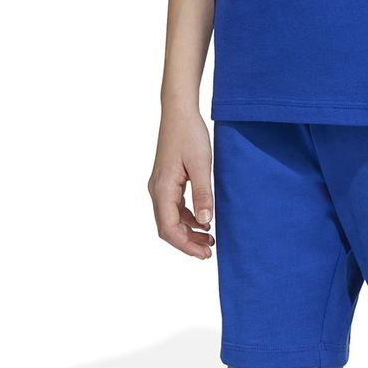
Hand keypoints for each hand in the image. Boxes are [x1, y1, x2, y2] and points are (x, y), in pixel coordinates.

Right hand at [148, 106, 214, 258]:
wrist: (179, 112)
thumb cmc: (190, 135)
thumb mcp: (202, 166)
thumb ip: (203, 195)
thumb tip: (205, 222)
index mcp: (162, 189)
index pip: (169, 228)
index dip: (185, 245)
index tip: (204, 254)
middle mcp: (157, 190)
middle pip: (167, 228)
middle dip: (187, 243)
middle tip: (209, 253)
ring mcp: (161, 187)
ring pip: (171, 220)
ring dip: (189, 233)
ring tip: (210, 241)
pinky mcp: (168, 183)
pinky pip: (175, 209)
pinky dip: (188, 220)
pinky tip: (205, 223)